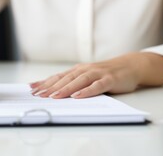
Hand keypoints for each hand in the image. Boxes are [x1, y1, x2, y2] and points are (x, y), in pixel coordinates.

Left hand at [30, 52, 162, 98]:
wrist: (130, 66)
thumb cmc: (106, 74)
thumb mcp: (88, 77)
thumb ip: (75, 83)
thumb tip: (56, 92)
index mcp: (78, 70)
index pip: (58, 77)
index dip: (45, 82)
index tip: (32, 88)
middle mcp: (86, 70)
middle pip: (65, 79)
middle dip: (50, 87)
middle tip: (37, 95)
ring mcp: (98, 74)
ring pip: (78, 81)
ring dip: (65, 89)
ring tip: (53, 97)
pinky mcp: (109, 80)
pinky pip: (96, 86)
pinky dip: (86, 91)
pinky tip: (77, 96)